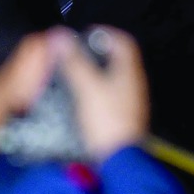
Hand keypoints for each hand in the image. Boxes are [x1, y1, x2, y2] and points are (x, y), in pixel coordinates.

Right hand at [52, 25, 147, 162]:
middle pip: (116, 59)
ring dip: (92, 72)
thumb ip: (74, 62)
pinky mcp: (121, 116)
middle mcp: (133, 84)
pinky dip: (93, 90)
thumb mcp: (87, 88)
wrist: (118, 160)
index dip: (104, 34)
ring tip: (70, 74)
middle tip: (72, 55)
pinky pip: (107, 95)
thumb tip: (61, 36)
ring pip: (111, 77)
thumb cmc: (106, 121)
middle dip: (94, 53)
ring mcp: (129, 101)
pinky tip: (77, 98)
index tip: (83, 36)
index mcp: (130, 72)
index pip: (123, 42)